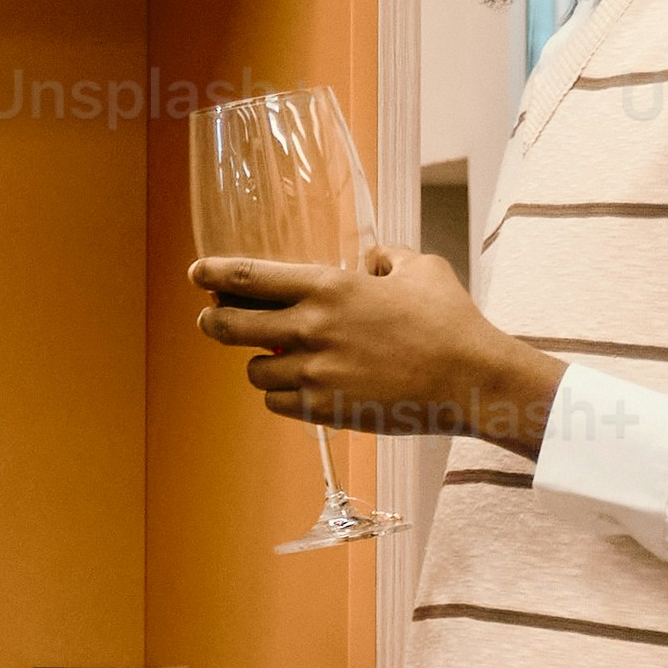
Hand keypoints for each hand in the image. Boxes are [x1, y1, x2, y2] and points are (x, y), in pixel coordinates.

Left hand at [188, 240, 552, 443]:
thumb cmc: (450, 320)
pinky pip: (277, 403)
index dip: (215, 275)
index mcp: (328, 286)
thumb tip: (370, 259)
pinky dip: (281, 395)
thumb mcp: (420, 269)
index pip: (250, 277)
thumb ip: (386, 258)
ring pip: (252, 371)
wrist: (470, 379)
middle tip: (210, 319)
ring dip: (258, 364)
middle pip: (230, 326)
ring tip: (274, 359)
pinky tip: (298, 386)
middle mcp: (311, 328)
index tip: (197, 273)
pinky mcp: (325, 409)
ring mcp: (315, 372)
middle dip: (212, 322)